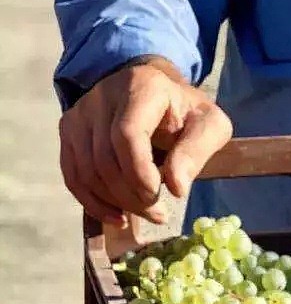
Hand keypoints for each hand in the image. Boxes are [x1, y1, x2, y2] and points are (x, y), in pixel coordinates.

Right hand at [58, 57, 232, 224]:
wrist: (157, 95)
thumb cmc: (185, 113)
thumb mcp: (208, 125)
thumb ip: (196, 151)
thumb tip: (176, 187)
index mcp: (142, 87)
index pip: (127, 134)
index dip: (139, 172)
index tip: (160, 196)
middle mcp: (103, 96)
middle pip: (105, 158)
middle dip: (131, 195)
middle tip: (158, 213)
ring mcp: (81, 113)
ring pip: (86, 171)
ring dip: (115, 202)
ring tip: (145, 213)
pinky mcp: (69, 131)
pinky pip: (73, 176)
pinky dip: (93, 203)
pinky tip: (118, 216)